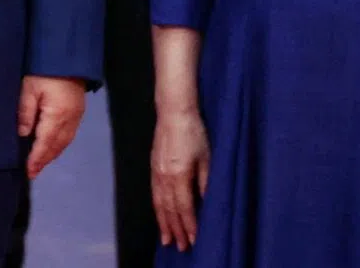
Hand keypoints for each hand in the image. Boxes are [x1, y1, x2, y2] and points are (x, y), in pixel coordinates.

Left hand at [17, 76, 85, 177]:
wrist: (67, 56)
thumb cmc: (44, 71)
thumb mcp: (29, 87)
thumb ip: (25, 111)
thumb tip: (23, 134)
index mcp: (57, 116)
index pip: (45, 143)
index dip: (36, 159)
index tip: (29, 171)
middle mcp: (70, 120)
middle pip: (56, 146)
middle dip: (45, 160)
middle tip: (33, 172)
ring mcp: (77, 116)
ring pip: (64, 142)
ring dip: (52, 153)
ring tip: (40, 162)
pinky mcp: (78, 111)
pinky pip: (69, 134)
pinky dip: (59, 144)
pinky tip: (52, 146)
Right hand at [151, 106, 209, 251]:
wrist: (173, 111)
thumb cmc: (194, 133)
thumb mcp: (206, 158)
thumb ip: (205, 182)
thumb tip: (206, 203)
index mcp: (179, 174)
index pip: (184, 207)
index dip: (189, 225)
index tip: (194, 241)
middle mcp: (164, 176)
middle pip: (169, 208)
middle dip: (175, 229)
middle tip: (181, 248)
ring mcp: (156, 171)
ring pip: (158, 202)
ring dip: (163, 222)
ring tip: (167, 239)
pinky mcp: (152, 165)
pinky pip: (154, 192)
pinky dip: (156, 207)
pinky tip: (159, 213)